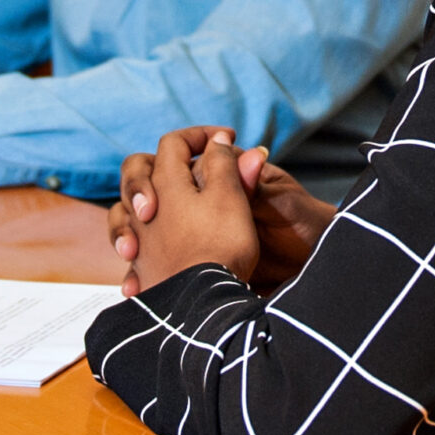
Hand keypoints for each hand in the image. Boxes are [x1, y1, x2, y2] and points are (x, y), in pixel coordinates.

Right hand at [109, 128, 338, 295]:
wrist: (309, 268)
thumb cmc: (301, 225)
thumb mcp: (281, 203)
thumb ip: (253, 182)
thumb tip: (227, 146)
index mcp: (216, 175)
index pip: (175, 152)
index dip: (167, 156)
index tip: (173, 173)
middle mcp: (192, 198)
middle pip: (143, 182)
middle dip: (134, 192)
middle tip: (147, 212)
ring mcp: (180, 230)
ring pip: (134, 222)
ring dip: (124, 231)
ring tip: (131, 251)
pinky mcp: (180, 264)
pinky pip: (145, 264)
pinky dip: (136, 274)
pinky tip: (134, 288)